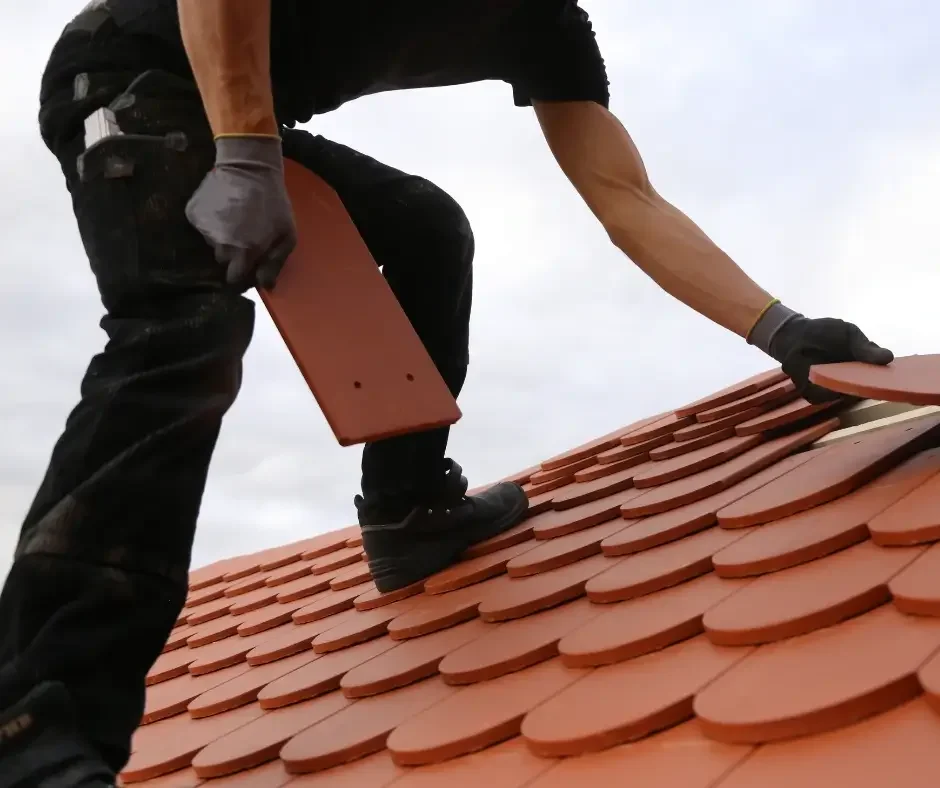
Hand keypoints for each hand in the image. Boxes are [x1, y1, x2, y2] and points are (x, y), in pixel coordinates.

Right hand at [185, 136, 296, 290]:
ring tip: (235, 219)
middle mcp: (220, 245)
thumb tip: (265, 286)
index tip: (248, 266)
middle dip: (234, 255)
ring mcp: (204, 229)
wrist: (249, 166)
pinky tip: (223, 209)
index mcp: (243, 253)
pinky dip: (211, 222)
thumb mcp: (286, 235)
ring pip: (212, 243)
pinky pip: (202, 227)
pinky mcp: (193, 213)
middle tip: (245, 236)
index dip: (242, 275)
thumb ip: (275, 263)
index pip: (234, 279)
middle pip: (223, 261)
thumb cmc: (273, 203)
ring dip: (222, 237)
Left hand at [769, 316, 893, 402]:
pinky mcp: (813, 394)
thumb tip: (889, 358)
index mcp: (862, 369)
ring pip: (846, 395)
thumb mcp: (849, 334)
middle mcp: (850, 382)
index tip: (896, 379)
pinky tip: (832, 380)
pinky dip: (828, 391)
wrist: (796, 334)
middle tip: (875, 380)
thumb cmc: (825, 333)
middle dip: (870, 386)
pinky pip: (825, 397)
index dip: (887, 381)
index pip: (879, 379)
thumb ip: (866, 347)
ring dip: (849, 387)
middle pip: (865, 390)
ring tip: (852, 377)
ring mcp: (832, 390)